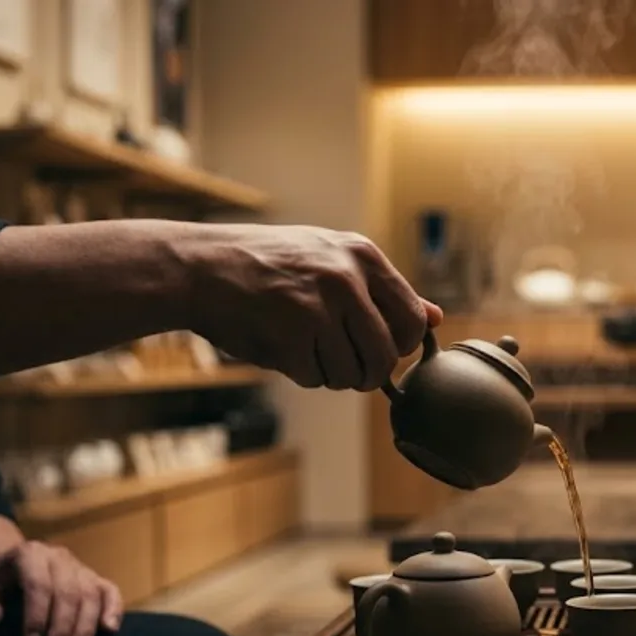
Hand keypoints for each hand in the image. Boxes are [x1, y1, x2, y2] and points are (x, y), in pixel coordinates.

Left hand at [0, 540, 123, 635]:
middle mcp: (58, 556)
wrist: (9, 571)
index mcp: (28, 554)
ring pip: (91, 594)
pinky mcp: (95, 579)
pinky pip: (110, 591)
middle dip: (62, 628)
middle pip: (68, 591)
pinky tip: (109, 630)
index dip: (36, 615)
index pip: (37, 584)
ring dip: (85, 628)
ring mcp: (80, 567)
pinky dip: (113, 609)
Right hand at [188, 225, 442, 390]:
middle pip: (387, 356)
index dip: (400, 346)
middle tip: (345, 365)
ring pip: (353, 373)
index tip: (379, 348)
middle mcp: (347, 279)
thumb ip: (384, 290)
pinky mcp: (291, 336)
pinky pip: (316, 378)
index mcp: (363, 256)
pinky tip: (283, 348)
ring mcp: (319, 308)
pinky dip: (302, 374)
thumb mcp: (331, 258)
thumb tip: (436, 318)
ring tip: (308, 350)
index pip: (414, 321)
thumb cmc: (267, 264)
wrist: (199, 267)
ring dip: (333, 375)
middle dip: (369, 372)